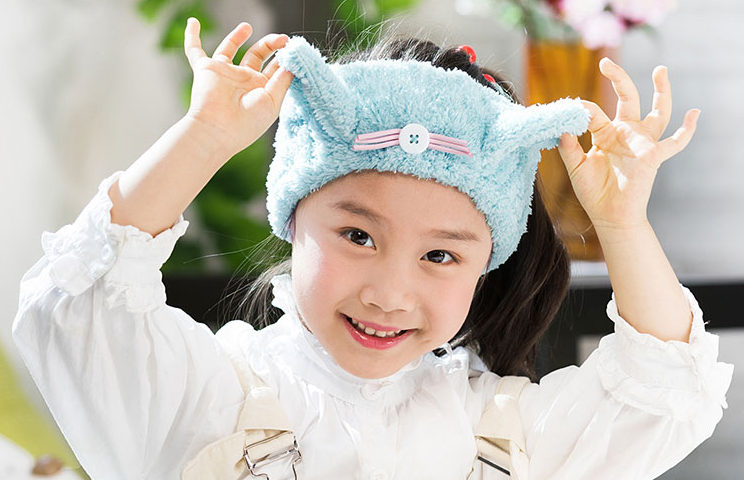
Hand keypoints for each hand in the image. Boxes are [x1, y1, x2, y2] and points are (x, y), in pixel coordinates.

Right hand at [183, 18, 293, 157]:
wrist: (218, 130)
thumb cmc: (247, 123)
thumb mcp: (273, 100)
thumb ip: (283, 79)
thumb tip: (293, 60)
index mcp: (261, 90)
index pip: (274, 68)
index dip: (285, 57)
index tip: (293, 48)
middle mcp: (243, 80)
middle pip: (256, 55)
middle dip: (269, 44)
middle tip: (281, 39)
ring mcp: (224, 73)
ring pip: (229, 49)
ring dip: (237, 36)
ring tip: (247, 26)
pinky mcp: (206, 69)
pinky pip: (194, 50)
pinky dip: (191, 36)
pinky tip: (192, 22)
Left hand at [557, 58, 699, 229]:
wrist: (609, 215)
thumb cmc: (593, 192)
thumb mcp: (575, 166)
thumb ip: (568, 146)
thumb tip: (561, 125)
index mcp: (606, 133)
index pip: (594, 113)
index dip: (581, 111)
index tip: (569, 110)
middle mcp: (626, 133)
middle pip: (628, 98)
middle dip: (619, 79)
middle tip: (606, 63)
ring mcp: (641, 143)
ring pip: (657, 112)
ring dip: (661, 91)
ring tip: (661, 70)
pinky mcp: (653, 156)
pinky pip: (675, 142)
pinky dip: (687, 129)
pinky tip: (695, 114)